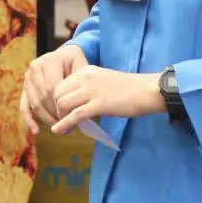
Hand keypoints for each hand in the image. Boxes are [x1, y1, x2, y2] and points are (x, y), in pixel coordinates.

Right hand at [19, 44, 88, 131]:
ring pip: (35, 104)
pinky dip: (29, 120)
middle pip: (43, 97)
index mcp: (50, 60)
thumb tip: (77, 110)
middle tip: (67, 125)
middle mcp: (35, 66)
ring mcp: (28, 77)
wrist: (65, 56)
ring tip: (59, 127)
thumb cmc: (76, 64)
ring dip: (46, 118)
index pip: (52, 88)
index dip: (61, 105)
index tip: (72, 117)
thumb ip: (81, 85)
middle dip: (55, 113)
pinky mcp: (24, 86)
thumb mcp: (82, 67)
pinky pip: (23, 106)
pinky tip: (36, 131)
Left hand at [50, 66, 164, 134]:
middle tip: (60, 121)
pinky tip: (60, 131)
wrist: (146, 90)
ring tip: (64, 128)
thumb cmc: (128, 88)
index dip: (55, 100)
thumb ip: (87, 88)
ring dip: (60, 118)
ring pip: (63, 104)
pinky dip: (64, 124)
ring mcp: (92, 90)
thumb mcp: (102, 80)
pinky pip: (75, 115)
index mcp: (86, 71)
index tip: (60, 112)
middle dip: (55, 109)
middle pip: (57, 94)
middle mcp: (85, 78)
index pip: (60, 84)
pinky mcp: (99, 104)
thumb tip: (74, 103)